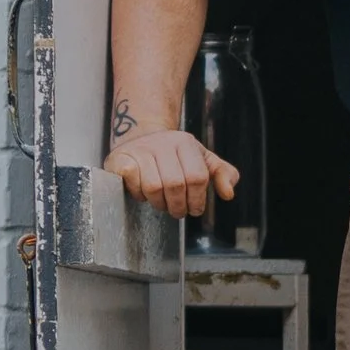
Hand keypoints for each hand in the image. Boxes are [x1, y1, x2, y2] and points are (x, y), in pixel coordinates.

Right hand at [105, 122, 238, 218]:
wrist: (140, 137)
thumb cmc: (175, 155)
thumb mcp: (202, 159)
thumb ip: (222, 173)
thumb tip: (228, 193)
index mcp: (185, 142)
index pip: (197, 177)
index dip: (198, 199)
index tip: (195, 209)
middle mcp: (162, 142)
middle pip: (176, 184)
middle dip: (178, 206)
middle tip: (178, 211)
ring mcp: (140, 149)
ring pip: (153, 187)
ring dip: (159, 203)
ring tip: (161, 203)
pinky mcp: (120, 158)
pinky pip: (133, 183)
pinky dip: (138, 194)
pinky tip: (142, 193)